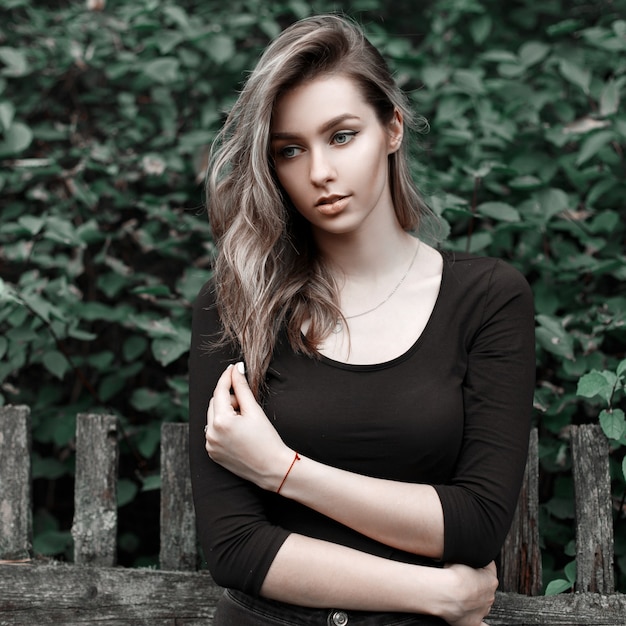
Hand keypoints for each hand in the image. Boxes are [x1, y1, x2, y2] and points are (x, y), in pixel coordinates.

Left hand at [204, 363, 293, 490]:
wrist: (272, 468)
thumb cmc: (267, 439)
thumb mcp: (254, 410)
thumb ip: (242, 388)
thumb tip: (236, 369)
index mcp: (221, 421)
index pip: (220, 390)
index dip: (227, 377)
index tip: (234, 368)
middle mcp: (210, 433)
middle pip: (215, 403)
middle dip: (228, 397)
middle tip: (246, 401)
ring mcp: (210, 445)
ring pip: (213, 417)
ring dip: (225, 412)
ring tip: (244, 418)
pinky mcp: (212, 453)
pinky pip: (213, 431)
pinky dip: (223, 425)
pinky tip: (239, 430)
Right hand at [436, 561, 496, 625]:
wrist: (447, 592)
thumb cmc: (454, 575)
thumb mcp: (461, 557)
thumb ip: (466, 559)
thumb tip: (463, 557)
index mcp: (490, 580)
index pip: (489, 568)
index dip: (479, 563)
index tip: (472, 561)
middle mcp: (489, 596)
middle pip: (485, 587)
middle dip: (476, 582)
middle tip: (462, 577)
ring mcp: (483, 610)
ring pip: (482, 603)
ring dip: (474, 599)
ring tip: (460, 593)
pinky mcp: (474, 622)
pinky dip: (482, 624)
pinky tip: (479, 621)